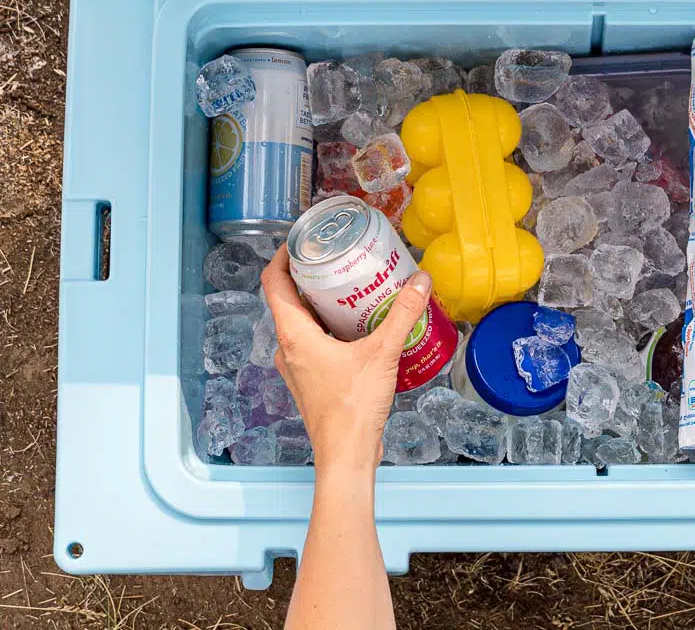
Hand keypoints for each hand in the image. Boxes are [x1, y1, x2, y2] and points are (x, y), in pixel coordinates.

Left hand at [260, 246, 432, 474]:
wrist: (346, 455)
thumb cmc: (353, 408)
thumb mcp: (383, 353)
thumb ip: (403, 314)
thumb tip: (420, 281)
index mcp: (294, 336)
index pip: (273, 284)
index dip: (282, 257)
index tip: (300, 241)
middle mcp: (288, 350)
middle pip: (289, 302)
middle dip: (310, 279)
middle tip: (336, 261)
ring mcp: (298, 368)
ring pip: (302, 325)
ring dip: (321, 306)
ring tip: (351, 291)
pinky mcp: (312, 382)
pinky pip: (314, 345)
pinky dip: (331, 330)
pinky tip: (359, 329)